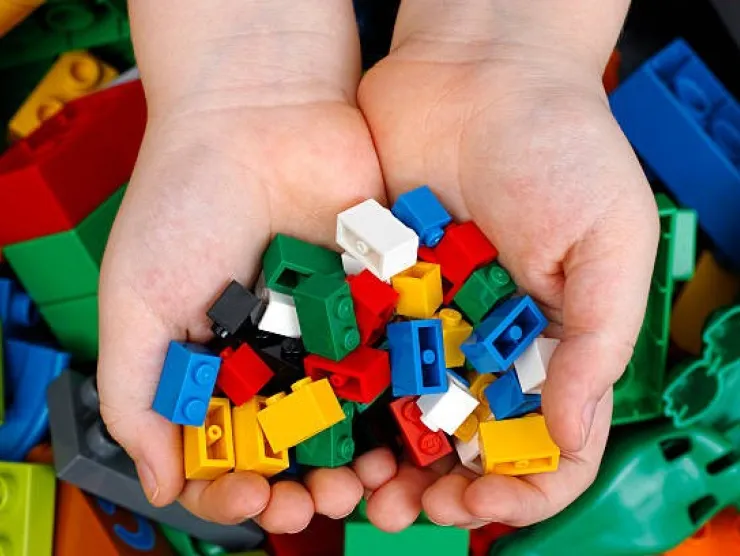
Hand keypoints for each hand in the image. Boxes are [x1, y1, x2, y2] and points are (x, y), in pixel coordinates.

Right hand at [97, 0, 383, 532]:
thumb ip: (137, 396)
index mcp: (219, 364)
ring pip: (359, 416)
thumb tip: (158, 483)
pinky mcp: (383, 298)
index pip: (229, 452)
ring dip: (366, 458)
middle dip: (311, 485)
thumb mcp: (138, 302)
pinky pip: (401, 360)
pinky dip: (407, 399)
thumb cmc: (185, 203)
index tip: (251, 498)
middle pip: (302, 445)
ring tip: (371, 478)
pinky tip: (412, 427)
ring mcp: (335, 329)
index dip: (237, 489)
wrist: (258, 114)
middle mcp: (280, 355)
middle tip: (321, 501)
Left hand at [353, 1, 658, 529]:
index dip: (524, 484)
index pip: (550, 442)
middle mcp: (492, 339)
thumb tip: (574, 434)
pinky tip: (336, 423)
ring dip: (389, 459)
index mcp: (555, 339)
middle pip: (469, 441)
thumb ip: (598, 340)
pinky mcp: (383, 289)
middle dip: (441, 487)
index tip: (485, 495)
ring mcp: (434, 317)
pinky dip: (354, 398)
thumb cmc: (562, 144)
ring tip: (362, 486)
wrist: (479, 71)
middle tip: (407, 508)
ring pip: (411, 412)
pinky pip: (367, 355)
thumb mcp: (608, 240)